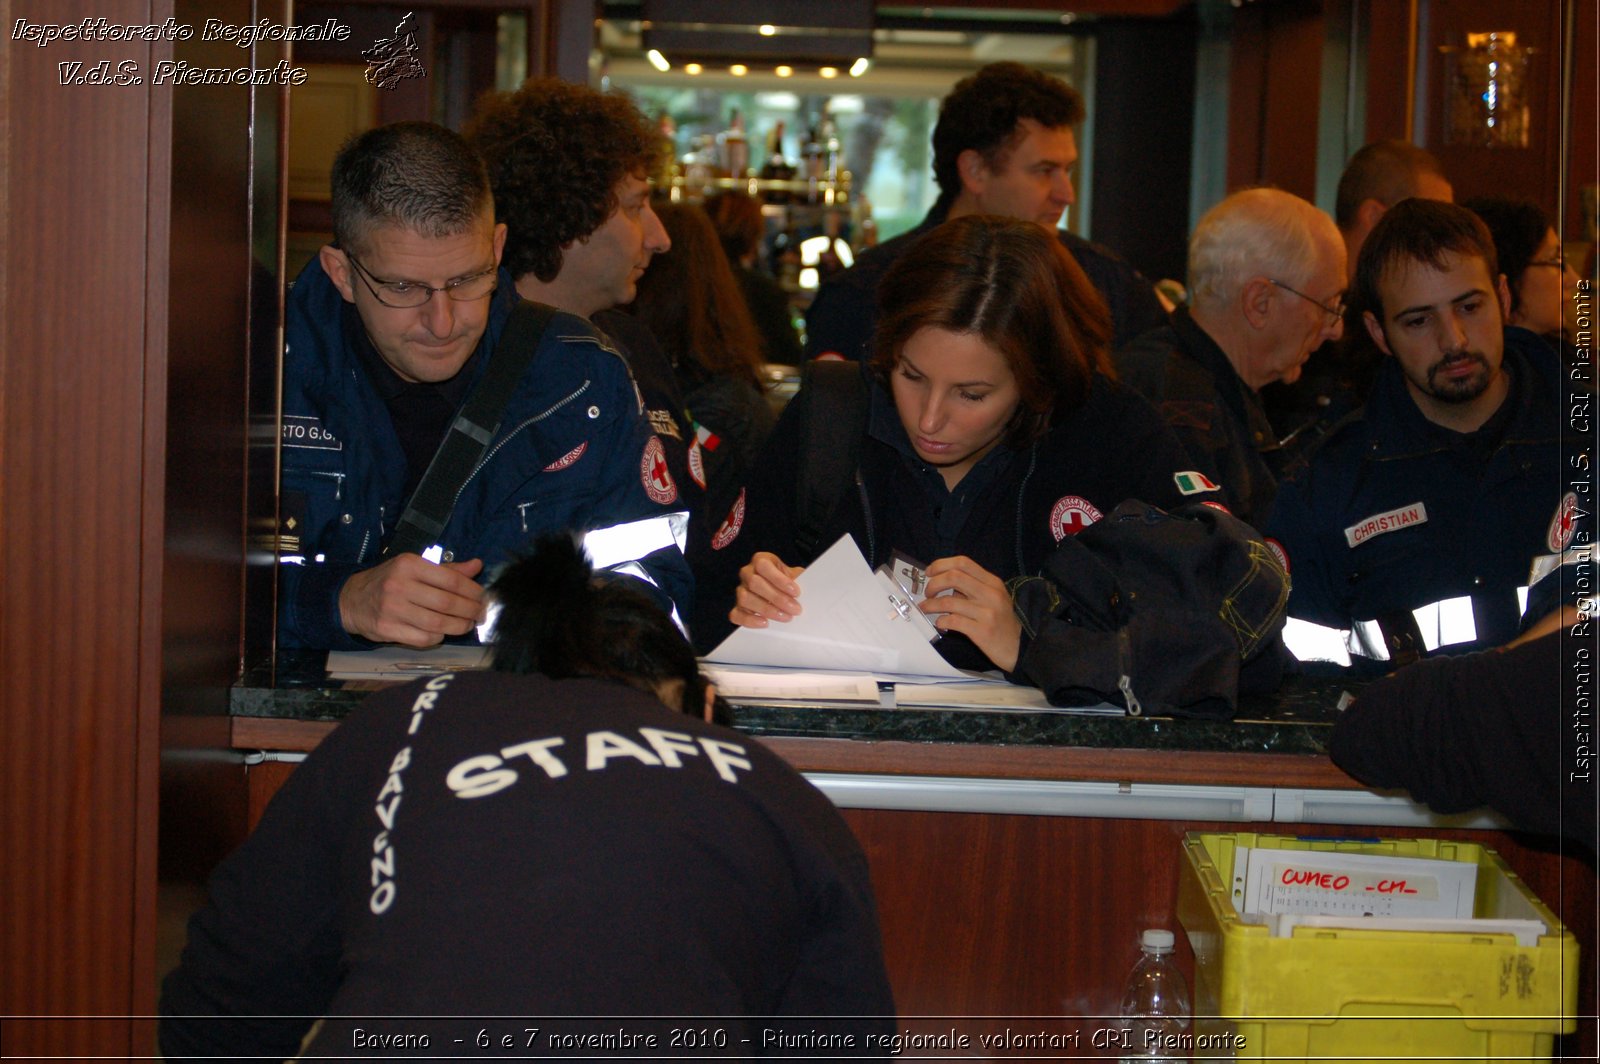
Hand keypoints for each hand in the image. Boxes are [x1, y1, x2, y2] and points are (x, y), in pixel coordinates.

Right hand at [338, 554, 485, 646]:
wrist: (351, 599)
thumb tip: (477, 565)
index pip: (451, 580)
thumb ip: (447, 569)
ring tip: (467, 624)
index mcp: (409, 565)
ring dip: (459, 627)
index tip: (483, 598)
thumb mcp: (415, 567)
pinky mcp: (387, 629)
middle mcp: (400, 585)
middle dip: (470, 611)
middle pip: (447, 603)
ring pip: (437, 624)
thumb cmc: (389, 581)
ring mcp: (392, 609)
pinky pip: (423, 638)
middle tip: (480, 614)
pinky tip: (443, 632)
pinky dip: (438, 637)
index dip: (473, 591)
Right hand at [730, 552, 804, 627]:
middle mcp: (747, 573)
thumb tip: (810, 588)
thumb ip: (799, 579)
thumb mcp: (794, 575)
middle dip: (777, 598)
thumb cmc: (787, 581)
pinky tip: (765, 623)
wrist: (782, 591)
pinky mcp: (737, 607)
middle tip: (795, 609)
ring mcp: (740, 590)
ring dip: (767, 609)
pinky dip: (750, 620)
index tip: (796, 592)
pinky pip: (736, 614)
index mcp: (761, 560)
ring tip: (785, 617)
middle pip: (754, 583)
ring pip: (745, 598)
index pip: (763, 565)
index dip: (779, 579)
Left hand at [919, 555, 1022, 671]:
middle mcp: (990, 594)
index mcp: (992, 582)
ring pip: (949, 601)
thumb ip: (972, 588)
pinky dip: (941, 621)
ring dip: (931, 604)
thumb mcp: (993, 598)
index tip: (929, 573)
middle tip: (928, 593)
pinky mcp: (982, 631)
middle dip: (934, 583)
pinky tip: (940, 623)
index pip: (963, 563)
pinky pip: (953, 621)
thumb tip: (943, 582)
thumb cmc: (1002, 621)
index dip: (941, 564)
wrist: (1020, 647)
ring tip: (925, 608)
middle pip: (954, 577)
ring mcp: (987, 612)